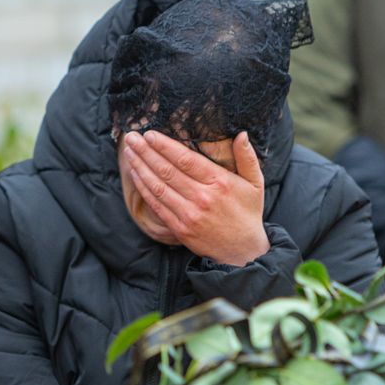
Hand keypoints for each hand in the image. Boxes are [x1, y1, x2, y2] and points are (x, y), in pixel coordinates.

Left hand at [122, 130, 269, 265]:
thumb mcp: (255, 183)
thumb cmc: (248, 212)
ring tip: (129, 152)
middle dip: (146, 152)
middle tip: (131, 138)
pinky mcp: (179, 228)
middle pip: (167, 170)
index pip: (186, 159)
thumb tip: (241, 134)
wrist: (243, 250)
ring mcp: (189, 214)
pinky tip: (135, 174)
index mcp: (219, 182)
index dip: (165, 146)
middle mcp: (202, 197)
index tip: (150, 134)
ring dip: (140, 167)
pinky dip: (144, 188)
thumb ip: (247, 157)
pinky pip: (157, 204)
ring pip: (158, 186)